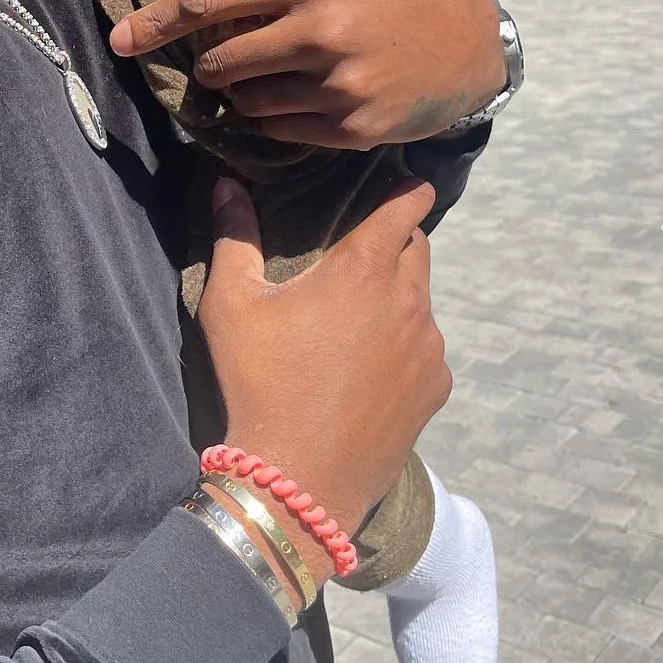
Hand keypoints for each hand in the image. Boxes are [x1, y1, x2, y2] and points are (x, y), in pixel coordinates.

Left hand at [109, 0, 504, 147]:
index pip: (208, 1)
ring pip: (245, 100)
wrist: (464, 40)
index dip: (155, 23)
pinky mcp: (353, 128)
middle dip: (212, 60)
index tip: (119, 41)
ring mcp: (340, 82)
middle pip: (219, 60)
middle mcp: (322, 28)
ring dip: (242, 90)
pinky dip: (273, 117)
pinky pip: (276, 131)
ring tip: (277, 69)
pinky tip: (303, 94)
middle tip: (237, 50)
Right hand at [201, 177, 449, 586]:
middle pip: (418, 249)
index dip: (409, 188)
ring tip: (355, 322)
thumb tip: (227, 185)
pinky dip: (404, 346)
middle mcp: (409, 301)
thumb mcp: (232, 305)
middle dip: (396, 242)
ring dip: (398, 297)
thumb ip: (235, 236)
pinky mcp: (435, 390)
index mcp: (365, 269)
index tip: (405, 182)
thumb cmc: (260, 383)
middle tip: (357, 257)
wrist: (297, 480)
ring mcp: (428, 349)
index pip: (408, 206)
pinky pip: (426, 350)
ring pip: (421, 302)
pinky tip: (367, 369)